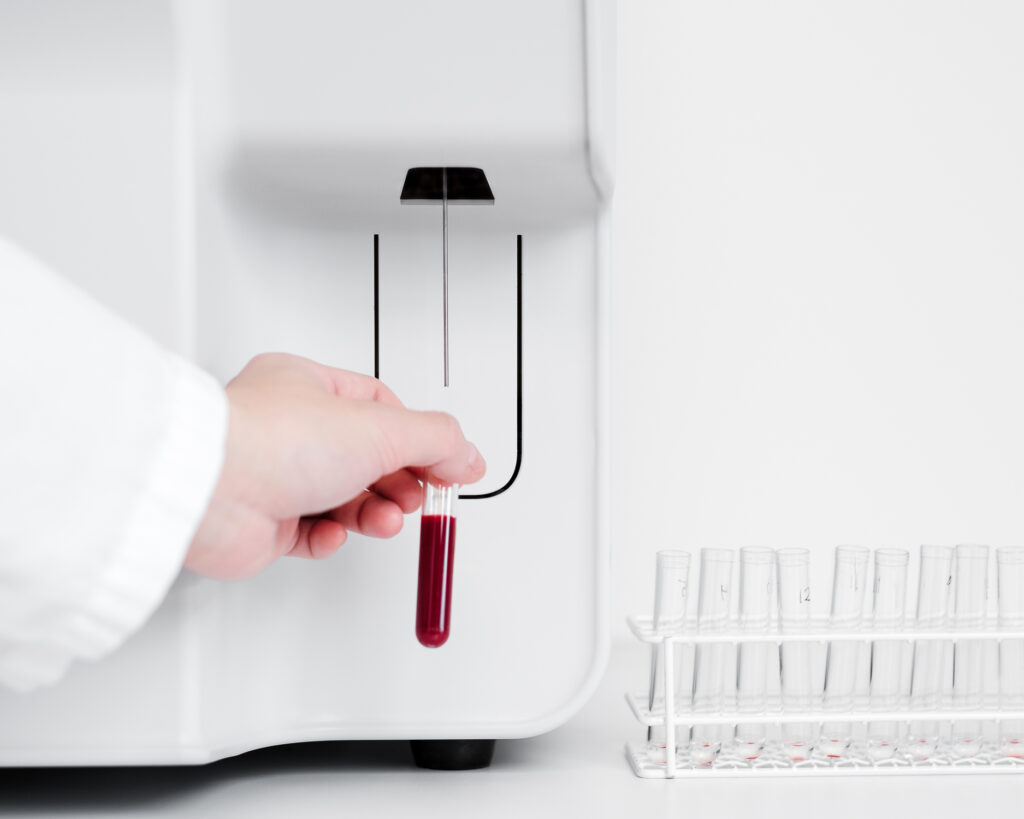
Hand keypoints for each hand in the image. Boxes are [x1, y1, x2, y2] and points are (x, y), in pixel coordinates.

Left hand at [186, 353, 484, 578]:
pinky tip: (334, 533)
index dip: (417, 439)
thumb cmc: (271, 441)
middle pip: (367, 457)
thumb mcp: (380, 429)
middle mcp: (291, 427)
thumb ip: (436, 441)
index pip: (381, 408)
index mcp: (310, 386)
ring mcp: (276, 474)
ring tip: (383, 519)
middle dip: (398, 483)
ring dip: (372, 513)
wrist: (209, 491)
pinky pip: (312, 532)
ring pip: (344, 497)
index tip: (445, 465)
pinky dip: (331, 537)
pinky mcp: (264, 521)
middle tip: (417, 497)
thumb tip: (468, 456)